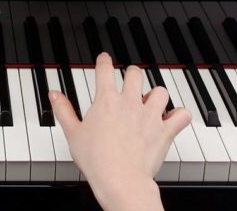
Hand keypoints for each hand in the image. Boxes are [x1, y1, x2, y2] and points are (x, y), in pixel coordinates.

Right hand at [49, 53, 190, 209]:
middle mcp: (130, 103)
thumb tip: (54, 95)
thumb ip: (63, 110)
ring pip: (160, 91)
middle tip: (130, 79)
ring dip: (156, 95)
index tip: (104, 59)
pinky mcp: (165, 130)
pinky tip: (174, 118)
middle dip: (132, 74)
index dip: (104, 61)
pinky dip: (180, 115)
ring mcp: (150, 115)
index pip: (105, 70)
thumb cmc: (96, 159)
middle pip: (135, 74)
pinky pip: (181, 114)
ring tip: (151, 101)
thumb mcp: (72, 133)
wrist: (119, 178)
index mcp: (106, 101)